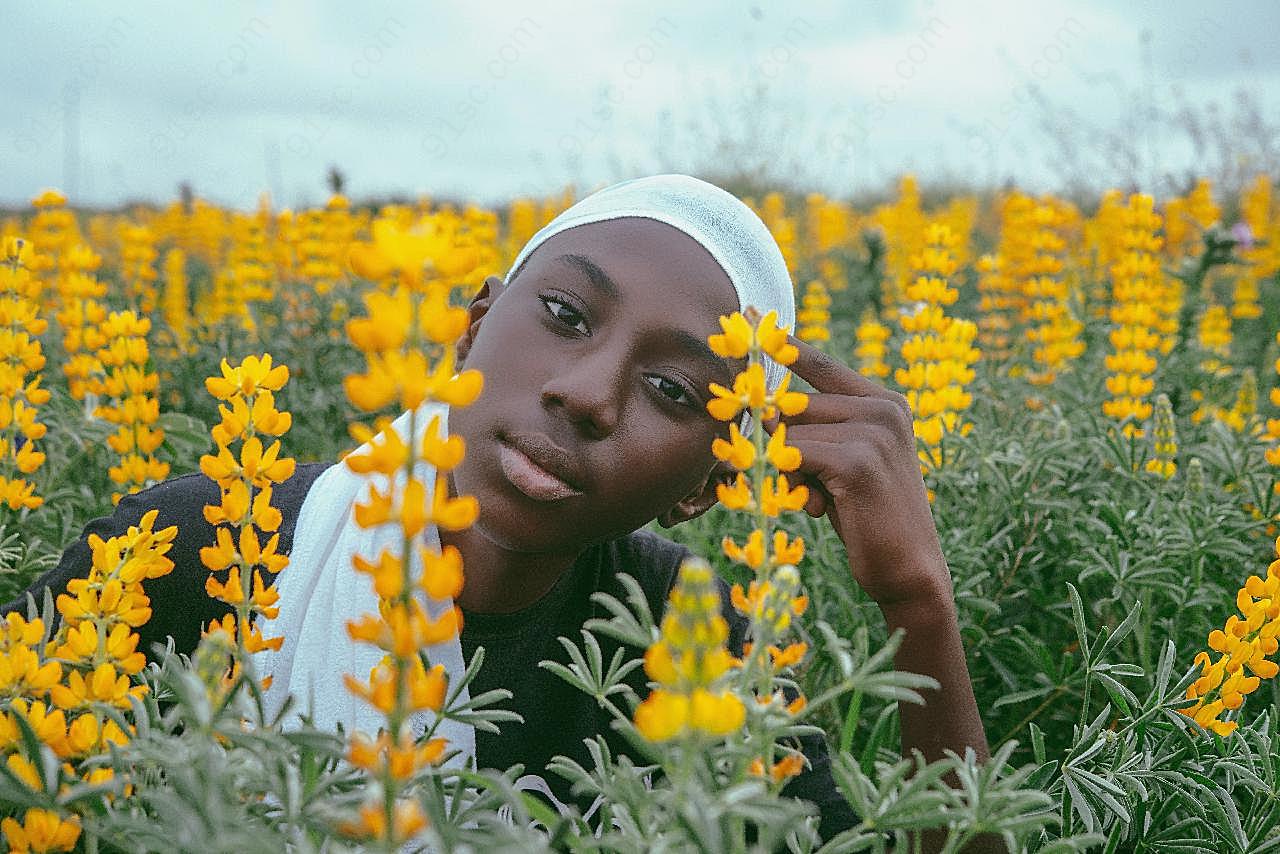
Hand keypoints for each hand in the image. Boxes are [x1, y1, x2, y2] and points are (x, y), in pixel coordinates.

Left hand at [766, 335, 953, 610]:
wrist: (907, 568)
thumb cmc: (867, 518)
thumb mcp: (842, 465)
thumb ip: (815, 435)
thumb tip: (761, 418)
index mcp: (883, 402)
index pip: (821, 365)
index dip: (783, 344)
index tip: (749, 316)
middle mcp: (883, 408)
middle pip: (793, 406)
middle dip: (777, 442)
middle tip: (791, 477)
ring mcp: (874, 431)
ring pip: (790, 434)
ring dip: (787, 470)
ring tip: (819, 500)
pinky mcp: (859, 460)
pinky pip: (796, 457)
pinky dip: (793, 483)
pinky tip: (819, 507)